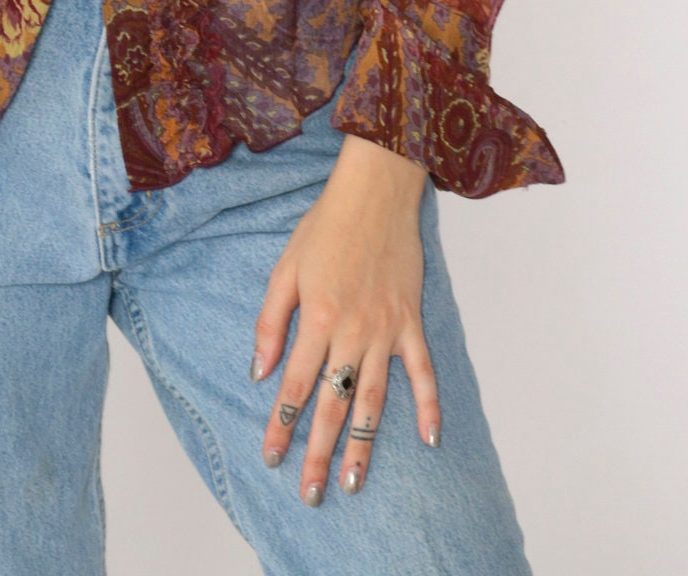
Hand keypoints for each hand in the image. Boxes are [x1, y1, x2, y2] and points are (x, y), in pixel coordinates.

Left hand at [252, 134, 437, 505]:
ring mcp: (386, 330)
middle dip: (319, 453)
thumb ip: (270, 321)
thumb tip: (259, 370)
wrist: (375, 193)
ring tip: (353, 483)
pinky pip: (422, 371)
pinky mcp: (410, 322)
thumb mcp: (284, 268)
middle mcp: (352, 332)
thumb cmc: (325, 226)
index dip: (282, 425)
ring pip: (373, 399)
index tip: (271, 457)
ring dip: (363, 444)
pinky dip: (428, 405)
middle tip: (311, 494)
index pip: (296, 385)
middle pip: (333, 404)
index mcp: (317, 318)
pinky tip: (428, 439)